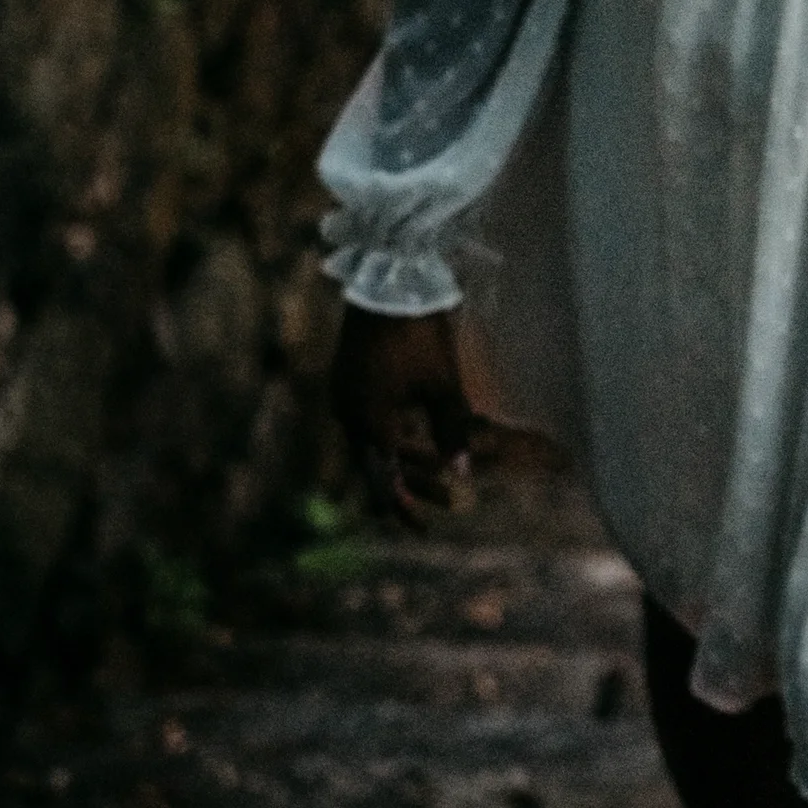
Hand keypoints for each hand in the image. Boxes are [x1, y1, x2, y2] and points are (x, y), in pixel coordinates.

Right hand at [331, 305, 474, 524]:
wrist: (387, 278)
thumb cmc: (418, 333)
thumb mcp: (444, 385)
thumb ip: (452, 431)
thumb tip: (464, 474)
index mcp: (368, 422)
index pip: (382, 480)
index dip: (404, 508)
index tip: (422, 530)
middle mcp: (348, 413)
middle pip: (377, 464)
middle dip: (413, 484)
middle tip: (450, 502)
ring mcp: (344, 394)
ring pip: (374, 441)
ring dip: (407, 458)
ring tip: (441, 467)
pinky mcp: (348, 377)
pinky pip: (369, 419)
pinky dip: (395, 434)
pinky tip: (417, 435)